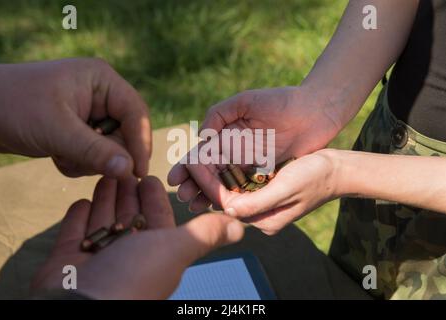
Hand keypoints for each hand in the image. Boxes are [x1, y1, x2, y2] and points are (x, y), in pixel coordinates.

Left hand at [0, 58, 150, 178]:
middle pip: (126, 134)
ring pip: (110, 148)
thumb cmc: (13, 106)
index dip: (141, 143)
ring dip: (88, 160)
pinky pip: (94, 153)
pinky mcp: (79, 129)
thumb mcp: (57, 130)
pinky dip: (78, 161)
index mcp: (102, 80)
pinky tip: (57, 155)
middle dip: (105, 154)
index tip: (139, 173)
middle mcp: (101, 95)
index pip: (137, 113)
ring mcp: (90, 113)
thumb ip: (96, 151)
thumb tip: (130, 171)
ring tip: (61, 154)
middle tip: (78, 159)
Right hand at [31, 176, 243, 298]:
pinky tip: (82, 200)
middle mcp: (127, 257)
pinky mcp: (67, 261)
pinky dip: (80, 217)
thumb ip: (205, 235)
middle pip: (129, 217)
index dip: (154, 198)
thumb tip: (241, 229)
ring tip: (104, 174)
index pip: (156, 218)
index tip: (149, 176)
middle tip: (123, 168)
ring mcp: (96, 259)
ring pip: (103, 221)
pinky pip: (74, 233)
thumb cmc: (133, 276)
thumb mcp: (176, 249)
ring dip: (105, 199)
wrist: (81, 305)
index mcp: (155, 253)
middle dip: (128, 193)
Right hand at [168, 86, 341, 211]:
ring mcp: (249, 164)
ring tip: (196, 207)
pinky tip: (224, 208)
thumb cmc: (281, 101)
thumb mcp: (245, 100)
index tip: (175, 179)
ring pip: (224, 184)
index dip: (186, 167)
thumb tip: (201, 138)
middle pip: (208, 173)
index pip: (200, 154)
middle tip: (183, 198)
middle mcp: (234, 151)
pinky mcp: (266, 174)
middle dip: (193, 185)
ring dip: (209, 196)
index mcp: (226, 134)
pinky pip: (246, 190)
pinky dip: (234, 199)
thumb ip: (219, 114)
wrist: (316, 111)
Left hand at [183, 150, 337, 234]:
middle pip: (226, 200)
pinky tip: (216, 158)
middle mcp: (261, 216)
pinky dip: (229, 172)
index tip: (192, 166)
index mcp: (264, 221)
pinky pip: (241, 185)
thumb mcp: (286, 188)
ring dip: (214, 176)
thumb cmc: (315, 177)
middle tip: (185, 165)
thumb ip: (257, 202)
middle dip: (205, 182)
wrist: (337, 170)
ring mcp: (264, 205)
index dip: (208, 186)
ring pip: (231, 191)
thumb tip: (226, 209)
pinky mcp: (266, 193)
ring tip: (194, 160)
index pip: (228, 206)